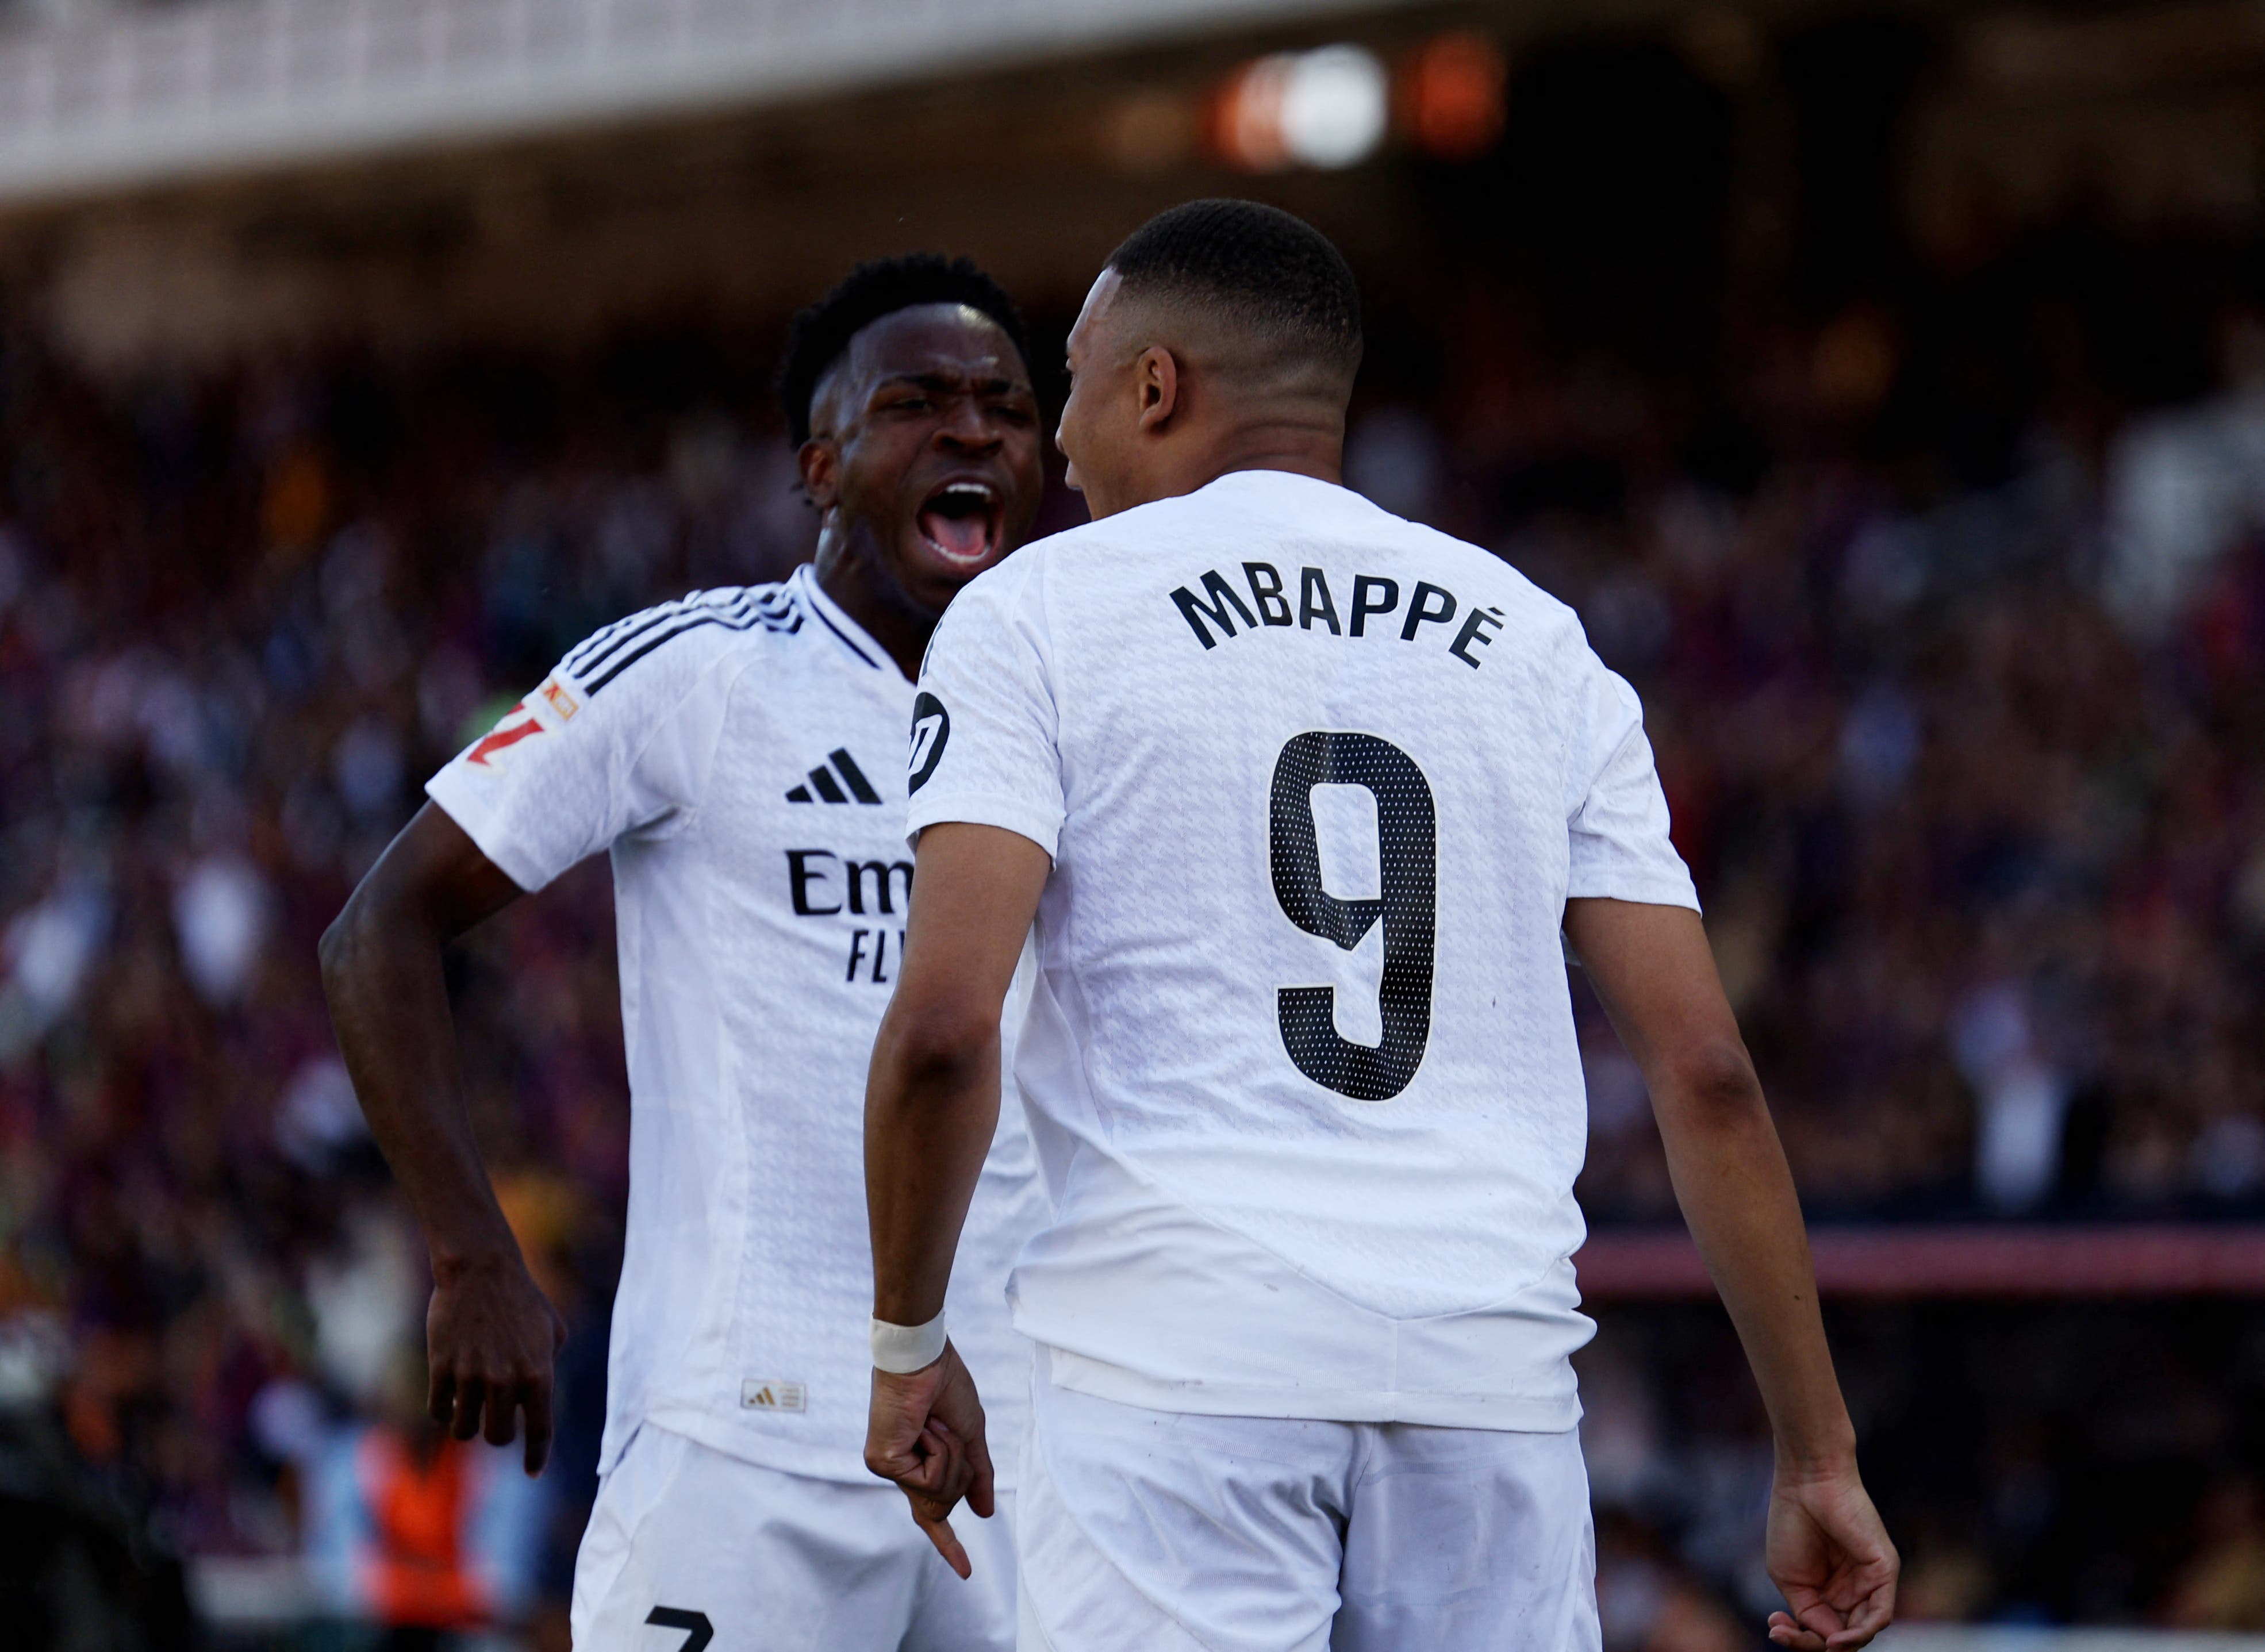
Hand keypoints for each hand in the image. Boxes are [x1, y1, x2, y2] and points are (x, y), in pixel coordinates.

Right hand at [425, 1253, 567, 1475]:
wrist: (481, 1270)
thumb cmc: (523, 1299)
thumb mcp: (552, 1331)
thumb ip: (548, 1367)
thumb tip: (534, 1399)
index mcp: (539, 1373)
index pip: (539, 1430)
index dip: (535, 1456)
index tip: (532, 1473)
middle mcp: (506, 1380)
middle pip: (498, 1437)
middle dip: (497, 1433)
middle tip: (495, 1418)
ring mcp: (471, 1376)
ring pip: (464, 1430)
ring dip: (468, 1424)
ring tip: (471, 1407)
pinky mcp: (441, 1368)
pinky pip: (438, 1411)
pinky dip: (444, 1410)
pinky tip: (450, 1398)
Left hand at [863, 1341, 994, 1577]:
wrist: (925, 1358)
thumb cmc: (945, 1388)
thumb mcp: (971, 1436)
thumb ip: (977, 1475)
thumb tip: (984, 1513)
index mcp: (920, 1466)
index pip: (933, 1516)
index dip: (950, 1545)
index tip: (965, 1573)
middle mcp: (902, 1472)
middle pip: (946, 1502)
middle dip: (961, 1468)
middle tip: (947, 1426)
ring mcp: (891, 1469)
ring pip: (941, 1493)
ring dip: (951, 1456)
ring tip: (935, 1423)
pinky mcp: (883, 1463)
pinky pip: (929, 1478)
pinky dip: (939, 1449)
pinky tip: (924, 1426)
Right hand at [1764, 1458, 1898, 1649]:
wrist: (1806, 1482)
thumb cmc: (1792, 1522)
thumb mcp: (1791, 1579)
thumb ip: (1809, 1613)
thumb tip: (1829, 1640)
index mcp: (1829, 1591)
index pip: (1822, 1630)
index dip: (1799, 1639)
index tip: (1773, 1628)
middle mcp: (1853, 1590)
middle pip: (1842, 1635)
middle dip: (1813, 1644)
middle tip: (1783, 1635)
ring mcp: (1869, 1582)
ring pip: (1862, 1631)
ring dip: (1839, 1645)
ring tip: (1816, 1641)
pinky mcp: (1883, 1572)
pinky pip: (1880, 1614)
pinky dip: (1859, 1633)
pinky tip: (1836, 1639)